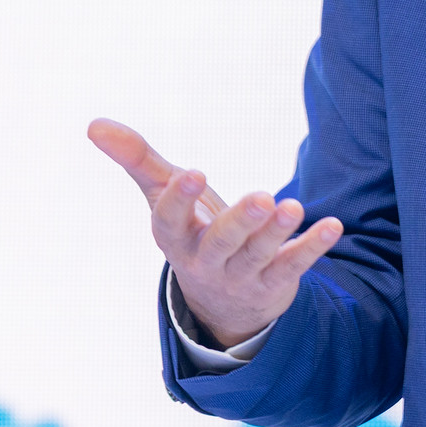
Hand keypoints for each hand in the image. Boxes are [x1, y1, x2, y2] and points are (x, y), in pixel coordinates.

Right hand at [87, 118, 342, 347]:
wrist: (223, 302)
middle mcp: (206, 261)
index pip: (169, 224)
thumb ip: (137, 160)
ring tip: (293, 205)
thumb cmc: (192, 232)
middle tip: (262, 198)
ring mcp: (242, 275)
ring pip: (259, 256)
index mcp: (175, 239)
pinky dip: (313, 246)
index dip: (178, 200)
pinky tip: (333, 226)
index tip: (192, 172)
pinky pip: (294, 265)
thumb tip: (93, 124)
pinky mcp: (275, 282)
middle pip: (221, 243)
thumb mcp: (164, 197)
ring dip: (278, 232)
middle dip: (240, 222)